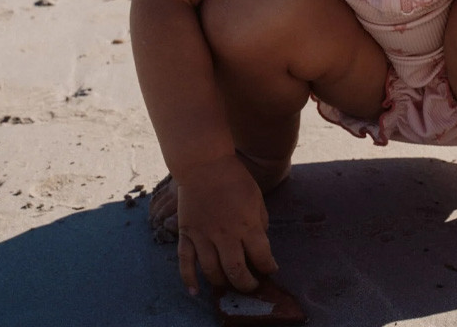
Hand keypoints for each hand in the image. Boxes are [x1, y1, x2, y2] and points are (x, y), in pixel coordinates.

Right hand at [174, 155, 278, 294]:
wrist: (204, 164)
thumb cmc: (234, 177)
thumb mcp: (256, 197)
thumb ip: (260, 221)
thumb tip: (259, 241)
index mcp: (247, 225)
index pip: (261, 257)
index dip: (268, 267)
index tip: (271, 269)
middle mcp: (226, 235)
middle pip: (237, 272)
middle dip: (247, 284)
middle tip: (251, 285)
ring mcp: (204, 237)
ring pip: (212, 272)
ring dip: (223, 283)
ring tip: (230, 284)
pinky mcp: (187, 234)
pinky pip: (185, 263)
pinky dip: (189, 280)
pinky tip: (195, 292)